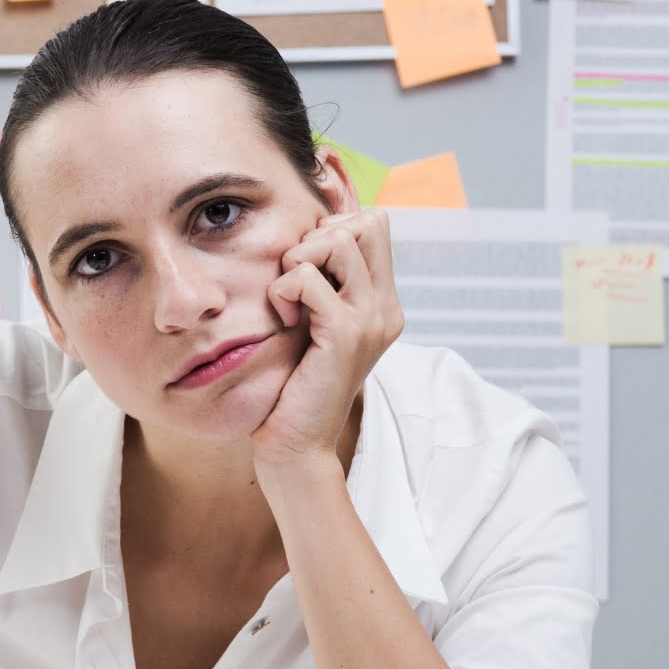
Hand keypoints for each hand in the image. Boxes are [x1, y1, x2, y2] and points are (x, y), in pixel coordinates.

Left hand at [255, 209, 403, 469]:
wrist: (296, 445)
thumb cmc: (294, 384)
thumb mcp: (313, 324)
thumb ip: (321, 283)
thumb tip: (307, 235)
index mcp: (382, 302)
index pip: (374, 223)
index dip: (332, 227)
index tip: (305, 265)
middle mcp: (385, 308)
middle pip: (364, 223)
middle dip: (318, 237)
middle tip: (295, 279)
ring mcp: (370, 320)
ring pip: (338, 241)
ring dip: (298, 260)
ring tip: (288, 300)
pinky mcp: (344, 335)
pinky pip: (306, 278)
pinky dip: (283, 288)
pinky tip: (283, 317)